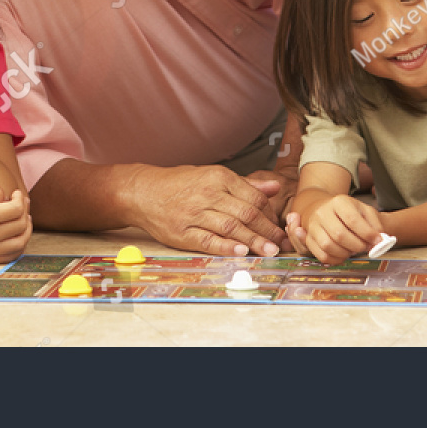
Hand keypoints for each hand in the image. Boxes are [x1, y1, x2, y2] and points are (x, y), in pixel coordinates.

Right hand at [0, 181, 32, 264]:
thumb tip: (8, 198)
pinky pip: (9, 256)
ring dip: (26, 230)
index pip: (17, 210)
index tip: (16, 194)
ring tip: (23, 219)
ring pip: (20, 243)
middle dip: (25, 211)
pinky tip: (16, 234)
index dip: (20, 199)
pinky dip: (18, 245)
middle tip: (21, 203)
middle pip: (20, 225)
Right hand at [128, 164, 287, 256]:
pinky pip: (207, 240)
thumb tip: (274, 187)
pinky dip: (225, 247)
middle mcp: (208, 194)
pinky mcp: (182, 232)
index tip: (280, 227)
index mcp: (219, 177)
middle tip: (282, 244)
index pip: (253, 197)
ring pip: (230, 227)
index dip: (269, 214)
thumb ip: (245, 184)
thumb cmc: (181, 184)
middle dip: (267, 230)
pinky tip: (240, 252)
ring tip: (269, 251)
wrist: (144, 191)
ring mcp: (194, 214)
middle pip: (245, 213)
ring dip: (252, 241)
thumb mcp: (212, 175)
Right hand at [289, 195, 383, 263]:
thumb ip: (375, 224)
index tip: (377, 241)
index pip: (352, 219)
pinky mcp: (309, 239)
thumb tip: (380, 241)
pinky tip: (343, 255)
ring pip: (328, 246)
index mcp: (339, 202)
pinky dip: (336, 260)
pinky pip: (322, 255)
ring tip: (353, 250)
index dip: (366, 233)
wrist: (323, 209)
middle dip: (357, 246)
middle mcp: (323, 212)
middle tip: (365, 247)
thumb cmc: (347, 212)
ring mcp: (313, 226)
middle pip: (339, 235)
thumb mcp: (364, 211)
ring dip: (345, 253)